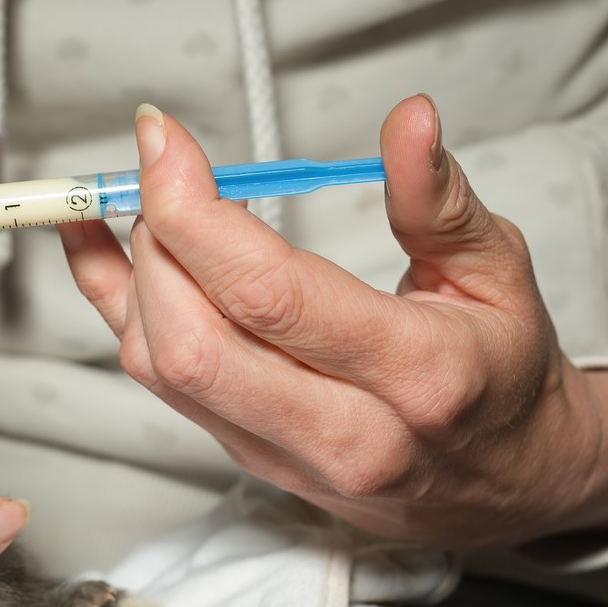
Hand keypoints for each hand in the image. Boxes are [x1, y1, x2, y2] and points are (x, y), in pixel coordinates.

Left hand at [61, 96, 607, 548]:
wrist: (503, 482)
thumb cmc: (499, 373)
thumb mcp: (497, 272)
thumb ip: (440, 200)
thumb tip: (407, 123)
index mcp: (414, 374)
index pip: (267, 293)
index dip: (192, 209)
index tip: (160, 141)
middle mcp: (341, 432)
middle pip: (191, 340)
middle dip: (152, 240)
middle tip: (161, 172)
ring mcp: (282, 455)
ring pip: (160, 368)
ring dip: (131, 273)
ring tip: (148, 204)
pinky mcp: (243, 456)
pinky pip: (155, 383)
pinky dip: (118, 308)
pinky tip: (103, 250)